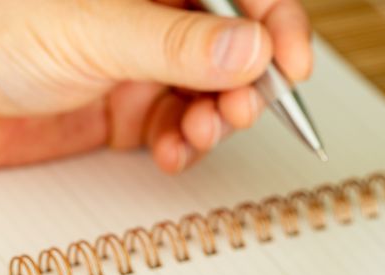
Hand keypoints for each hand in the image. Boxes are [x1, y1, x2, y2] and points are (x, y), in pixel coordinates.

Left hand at [0, 0, 311, 171]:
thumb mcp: (92, 30)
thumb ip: (176, 43)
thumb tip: (252, 48)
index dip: (276, 23)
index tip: (292, 63)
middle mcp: (155, 16)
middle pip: (236, 46)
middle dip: (247, 82)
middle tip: (240, 107)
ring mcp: (146, 62)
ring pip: (214, 91)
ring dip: (218, 119)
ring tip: (203, 130)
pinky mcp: (132, 107)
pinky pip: (182, 126)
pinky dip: (185, 144)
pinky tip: (173, 149)